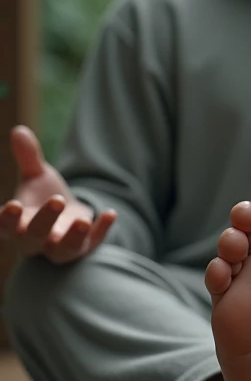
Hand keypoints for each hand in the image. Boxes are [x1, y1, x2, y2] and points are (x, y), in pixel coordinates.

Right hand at [0, 125, 116, 264]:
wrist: (67, 218)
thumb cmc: (43, 198)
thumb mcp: (37, 177)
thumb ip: (29, 158)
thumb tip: (19, 130)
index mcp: (18, 223)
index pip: (6, 226)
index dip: (7, 220)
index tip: (13, 205)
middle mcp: (36, 241)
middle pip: (34, 237)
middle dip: (45, 220)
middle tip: (57, 199)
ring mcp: (60, 247)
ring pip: (63, 250)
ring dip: (73, 237)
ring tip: (83, 220)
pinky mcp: (84, 248)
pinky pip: (92, 243)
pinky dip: (102, 231)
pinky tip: (110, 213)